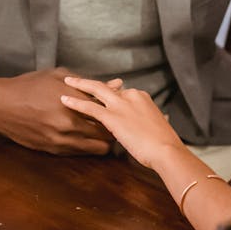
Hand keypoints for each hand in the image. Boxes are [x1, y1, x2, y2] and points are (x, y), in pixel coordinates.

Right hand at [0, 69, 113, 154]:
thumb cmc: (30, 86)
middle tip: (118, 123)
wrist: (1, 106)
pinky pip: (81, 153)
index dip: (118, 110)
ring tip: (105, 132)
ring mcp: (61, 140)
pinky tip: (87, 137)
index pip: (107, 110)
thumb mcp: (59, 76)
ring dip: (104, 141)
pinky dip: (88, 146)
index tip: (122, 108)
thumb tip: (117, 84)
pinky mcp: (53, 150)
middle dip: (115, 128)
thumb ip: (90, 83)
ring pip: (97, 147)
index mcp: (72, 101)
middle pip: (107, 133)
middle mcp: (69, 123)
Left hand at [60, 75, 179, 168]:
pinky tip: (64, 100)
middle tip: (75, 79)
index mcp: (141, 97)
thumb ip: (152, 120)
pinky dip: (76, 103)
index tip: (98, 94)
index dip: (107, 93)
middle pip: (106, 86)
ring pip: (95, 90)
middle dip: (89, 82)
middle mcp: (130, 95)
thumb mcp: (159, 125)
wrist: (166, 149)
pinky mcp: (113, 117)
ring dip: (79, 85)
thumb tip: (158, 120)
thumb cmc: (164, 143)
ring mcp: (121, 105)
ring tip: (66, 83)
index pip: (119, 92)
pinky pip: (90, 107)